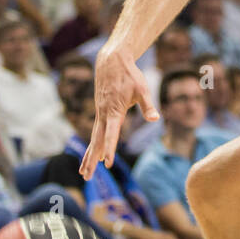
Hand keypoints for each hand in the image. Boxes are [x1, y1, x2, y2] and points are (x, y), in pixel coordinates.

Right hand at [80, 45, 154, 180]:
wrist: (112, 61)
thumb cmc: (130, 75)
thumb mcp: (142, 89)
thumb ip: (147, 106)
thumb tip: (155, 119)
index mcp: (114, 111)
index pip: (111, 134)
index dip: (110, 149)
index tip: (108, 163)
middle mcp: (103, 114)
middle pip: (97, 141)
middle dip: (92, 160)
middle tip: (86, 177)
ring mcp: (99, 113)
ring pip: (93, 138)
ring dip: (89, 156)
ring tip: (84, 173)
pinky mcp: (100, 111)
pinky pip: (95, 132)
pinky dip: (92, 145)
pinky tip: (93, 155)